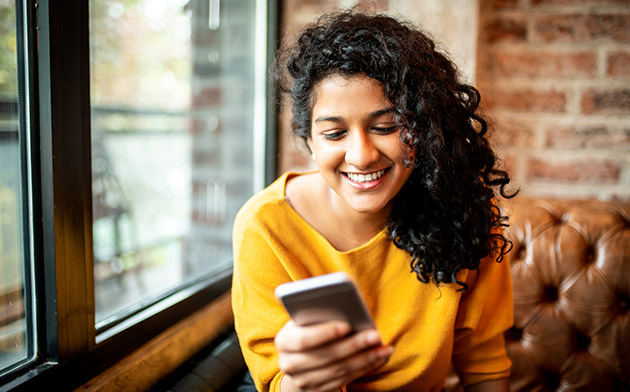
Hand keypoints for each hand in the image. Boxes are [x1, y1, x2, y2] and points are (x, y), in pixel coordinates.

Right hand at [275, 321, 392, 391]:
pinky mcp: (318, 391)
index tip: (346, 325)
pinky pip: (345, 380)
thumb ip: (318, 313)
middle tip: (375, 335)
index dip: (325, 333)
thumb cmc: (306, 328)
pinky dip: (364, 369)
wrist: (297, 358)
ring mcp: (303, 380)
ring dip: (365, 359)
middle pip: (326, 356)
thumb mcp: (306, 319)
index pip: (303, 339)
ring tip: (384, 348)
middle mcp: (289, 364)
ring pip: (339, 370)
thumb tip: (347, 304)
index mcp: (284, 341)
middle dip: (354, 346)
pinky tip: (379, 358)